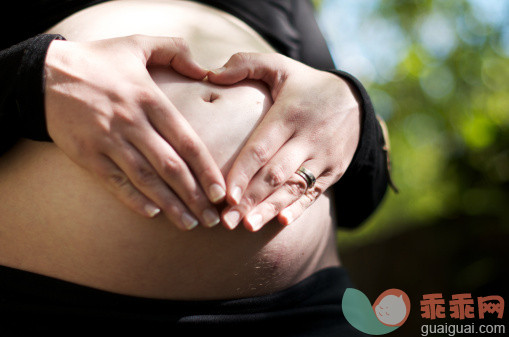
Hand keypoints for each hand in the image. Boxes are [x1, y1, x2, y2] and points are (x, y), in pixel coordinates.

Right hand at [44, 35, 225, 229]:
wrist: (44, 73)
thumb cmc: (97, 60)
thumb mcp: (137, 43)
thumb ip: (175, 50)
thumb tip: (206, 70)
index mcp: (149, 99)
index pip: (187, 141)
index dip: (206, 170)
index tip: (220, 192)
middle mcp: (132, 123)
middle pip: (170, 167)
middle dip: (194, 196)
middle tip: (212, 218)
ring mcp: (108, 141)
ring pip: (146, 180)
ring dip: (170, 205)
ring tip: (190, 223)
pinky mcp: (87, 155)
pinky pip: (115, 183)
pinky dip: (133, 200)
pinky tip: (153, 214)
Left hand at [208, 52, 360, 230]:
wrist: (354, 101)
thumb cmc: (305, 85)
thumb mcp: (280, 66)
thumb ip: (245, 64)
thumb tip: (210, 74)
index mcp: (290, 114)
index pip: (262, 147)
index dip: (243, 172)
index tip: (225, 194)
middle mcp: (308, 138)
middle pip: (275, 173)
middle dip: (250, 199)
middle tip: (226, 221)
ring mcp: (323, 157)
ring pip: (294, 187)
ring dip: (270, 209)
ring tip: (247, 226)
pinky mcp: (334, 171)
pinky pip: (315, 192)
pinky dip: (299, 208)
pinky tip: (282, 222)